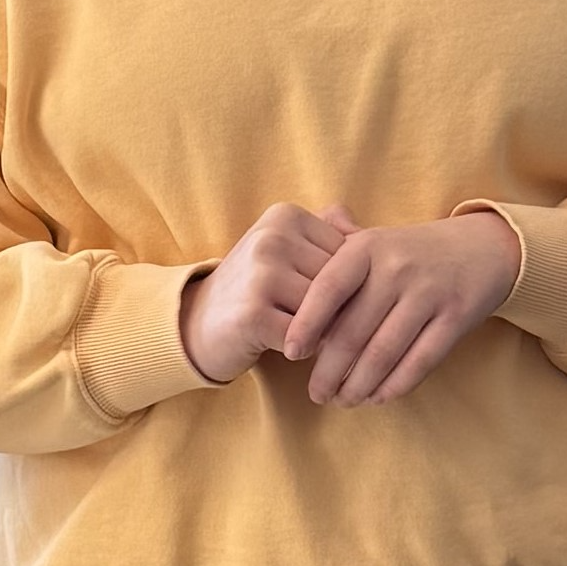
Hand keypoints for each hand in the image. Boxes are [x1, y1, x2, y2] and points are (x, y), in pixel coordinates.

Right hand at [180, 203, 344, 381]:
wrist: (197, 323)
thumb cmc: (256, 289)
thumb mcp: (288, 249)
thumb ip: (328, 231)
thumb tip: (369, 233)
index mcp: (286, 215)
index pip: (350, 253)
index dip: (348, 283)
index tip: (331, 296)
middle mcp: (272, 237)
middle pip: (341, 282)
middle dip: (340, 309)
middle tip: (323, 323)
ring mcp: (261, 274)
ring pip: (328, 310)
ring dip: (325, 331)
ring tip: (306, 333)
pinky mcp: (253, 314)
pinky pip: (307, 338)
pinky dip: (306, 350)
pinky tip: (291, 348)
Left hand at [283, 210, 520, 405]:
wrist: (483, 248)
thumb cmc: (410, 252)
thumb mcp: (373, 240)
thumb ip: (329, 258)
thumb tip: (282, 288)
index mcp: (367, 246)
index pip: (327, 288)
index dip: (305, 323)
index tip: (289, 352)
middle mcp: (397, 267)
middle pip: (353, 330)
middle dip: (329, 370)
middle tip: (315, 393)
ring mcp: (429, 293)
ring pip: (383, 352)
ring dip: (358, 384)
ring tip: (343, 400)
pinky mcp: (456, 318)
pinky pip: (419, 362)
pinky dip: (394, 386)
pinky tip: (377, 397)